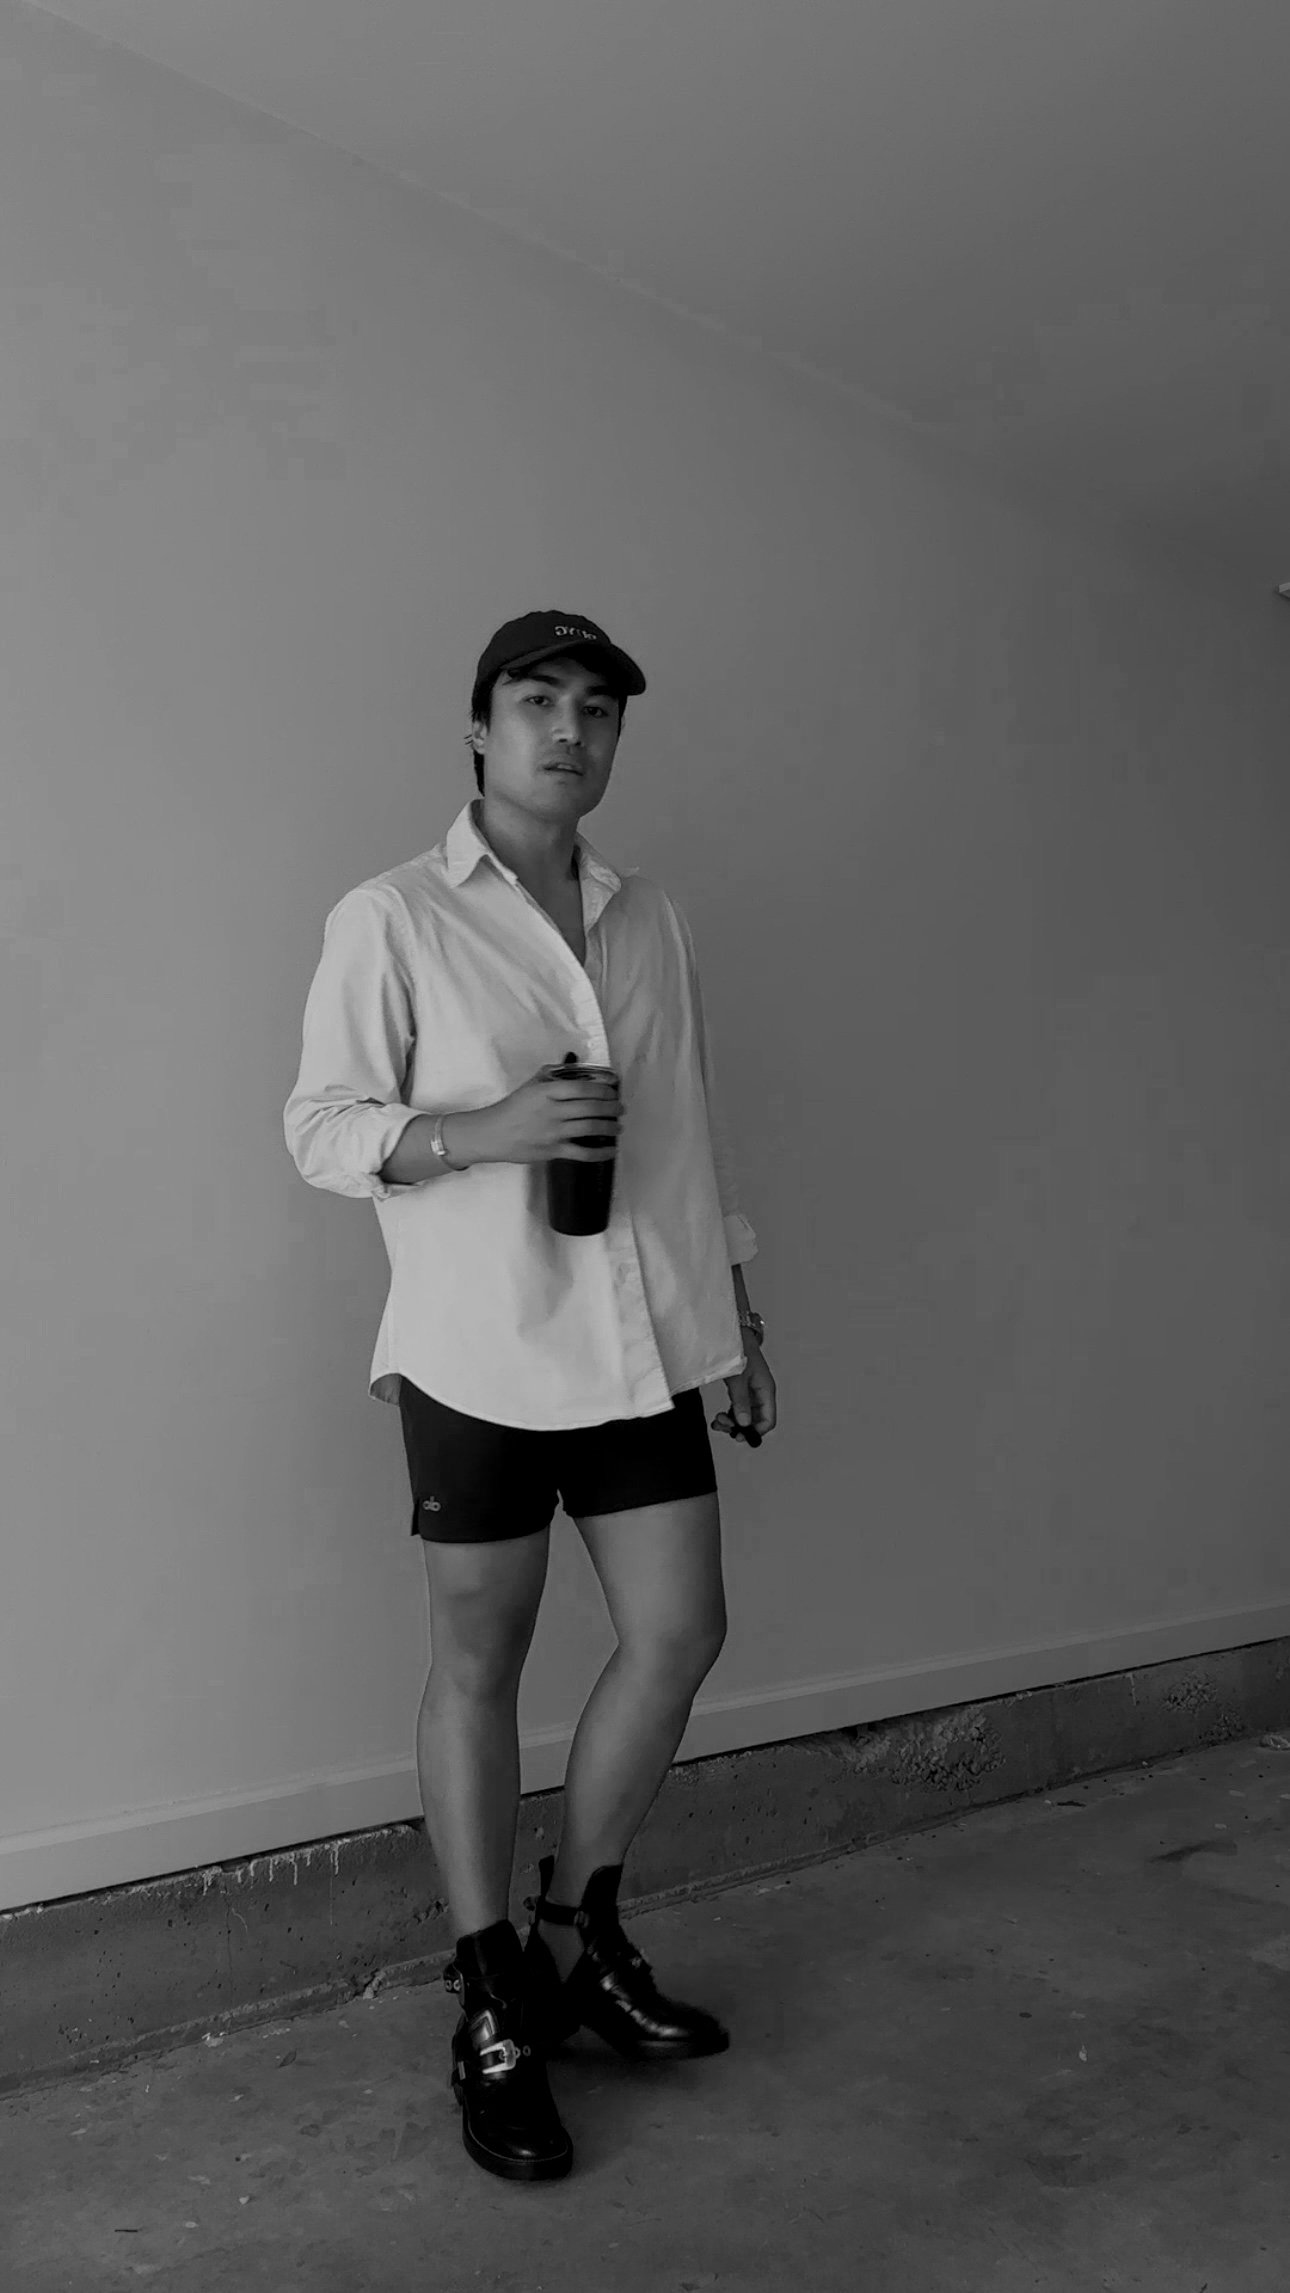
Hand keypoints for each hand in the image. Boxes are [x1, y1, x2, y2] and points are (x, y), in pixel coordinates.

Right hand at [474, 1065, 621, 1165]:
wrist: (492, 1134)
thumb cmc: (512, 1108)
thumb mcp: (530, 1085)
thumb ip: (551, 1075)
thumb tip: (573, 1068)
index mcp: (547, 1092)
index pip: (582, 1088)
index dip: (603, 1089)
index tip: (613, 1091)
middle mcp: (553, 1111)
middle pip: (591, 1107)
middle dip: (611, 1107)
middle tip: (620, 1108)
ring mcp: (553, 1132)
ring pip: (590, 1128)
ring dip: (610, 1127)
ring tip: (618, 1126)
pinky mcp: (553, 1151)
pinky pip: (583, 1153)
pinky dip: (601, 1152)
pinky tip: (611, 1150)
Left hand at [710, 1341, 776, 1447]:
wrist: (735, 1333)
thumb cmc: (740, 1350)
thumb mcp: (739, 1377)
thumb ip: (740, 1401)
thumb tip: (743, 1423)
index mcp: (766, 1390)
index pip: (768, 1420)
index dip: (756, 1431)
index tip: (740, 1434)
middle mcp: (761, 1394)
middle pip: (756, 1420)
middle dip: (740, 1426)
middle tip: (722, 1425)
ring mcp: (752, 1392)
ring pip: (746, 1416)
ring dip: (733, 1422)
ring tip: (718, 1421)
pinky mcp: (742, 1389)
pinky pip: (738, 1408)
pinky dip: (729, 1414)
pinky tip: (719, 1416)